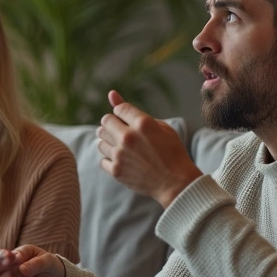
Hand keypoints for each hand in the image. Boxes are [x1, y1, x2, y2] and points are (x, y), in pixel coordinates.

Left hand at [98, 91, 201, 207]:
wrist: (176, 182)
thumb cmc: (171, 151)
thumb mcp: (160, 126)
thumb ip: (133, 110)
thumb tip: (111, 94)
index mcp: (142, 123)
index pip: (118, 109)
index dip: (124, 114)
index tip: (130, 122)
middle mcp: (128, 137)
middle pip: (105, 121)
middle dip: (113, 125)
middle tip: (123, 133)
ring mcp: (120, 154)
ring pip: (100, 140)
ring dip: (110, 142)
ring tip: (124, 148)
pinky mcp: (116, 171)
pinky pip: (102, 160)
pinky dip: (110, 160)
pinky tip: (123, 161)